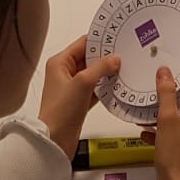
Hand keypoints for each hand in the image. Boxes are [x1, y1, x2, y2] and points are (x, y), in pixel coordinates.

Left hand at [37, 35, 121, 157]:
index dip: (99, 40)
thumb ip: (100, 67)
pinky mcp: (79, 101)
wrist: (54, 142)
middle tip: (124, 52)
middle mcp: (64, 73)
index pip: (82, 43)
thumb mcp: (82, 83)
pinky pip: (96, 89)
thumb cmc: (60, 112)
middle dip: (106, 56)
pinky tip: (118, 86)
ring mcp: (72, 88)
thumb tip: (114, 59)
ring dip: (107, 72)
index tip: (115, 37)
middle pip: (89, 58)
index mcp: (60, 63)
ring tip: (125, 68)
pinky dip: (105, 87)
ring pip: (94, 74)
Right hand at [141, 66, 179, 179]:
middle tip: (152, 101)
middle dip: (169, 106)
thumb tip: (165, 73)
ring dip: (166, 121)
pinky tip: (149, 136)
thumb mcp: (168, 120)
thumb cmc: (178, 158)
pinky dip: (169, 135)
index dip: (178, 87)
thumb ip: (167, 94)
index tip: (163, 83)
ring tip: (147, 118)